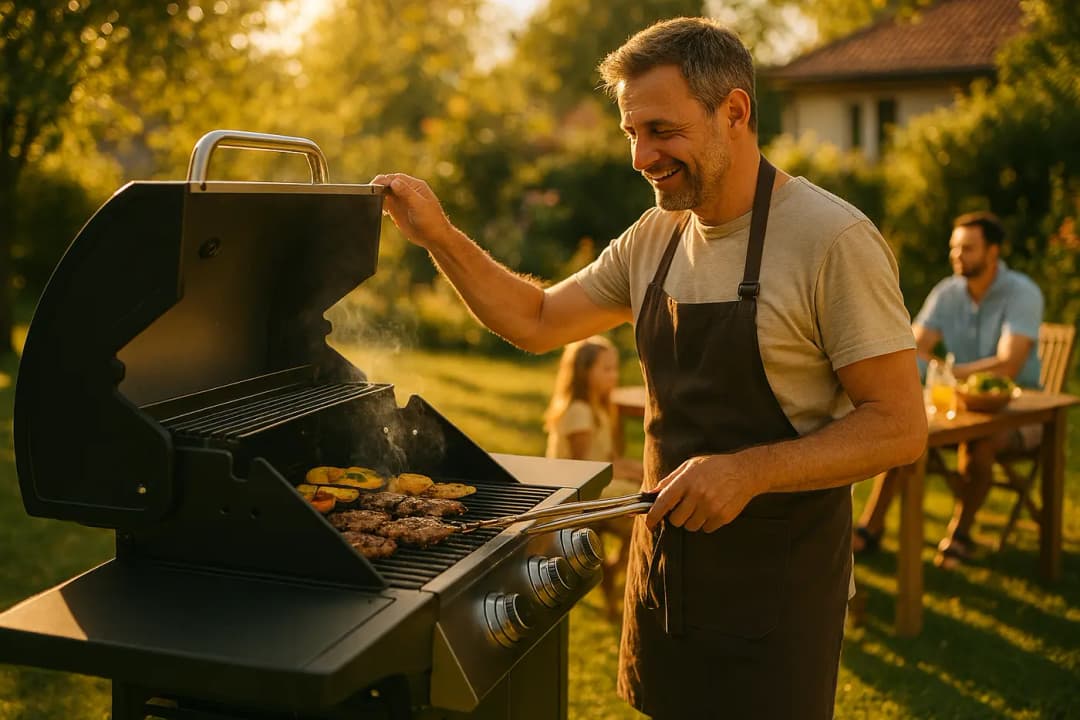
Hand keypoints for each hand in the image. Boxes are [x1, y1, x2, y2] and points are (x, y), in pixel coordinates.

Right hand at [370, 173, 453, 248]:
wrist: (434, 238)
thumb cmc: (432, 221)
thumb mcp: (419, 205)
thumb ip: (407, 193)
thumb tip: (394, 181)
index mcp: (415, 186)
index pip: (396, 178)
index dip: (384, 180)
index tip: (375, 185)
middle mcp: (407, 191)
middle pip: (389, 184)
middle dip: (379, 187)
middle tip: (370, 192)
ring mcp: (402, 201)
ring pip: (385, 193)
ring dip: (378, 195)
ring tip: (373, 201)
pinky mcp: (397, 211)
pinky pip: (385, 204)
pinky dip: (379, 205)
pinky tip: (380, 210)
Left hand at [644, 453, 763, 532]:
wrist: (744, 472)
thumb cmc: (714, 467)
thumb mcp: (690, 466)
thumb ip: (670, 481)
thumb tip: (652, 494)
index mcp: (686, 481)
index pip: (663, 503)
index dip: (653, 516)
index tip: (649, 524)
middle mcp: (697, 495)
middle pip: (676, 520)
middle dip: (676, 517)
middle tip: (684, 508)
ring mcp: (711, 507)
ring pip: (690, 526)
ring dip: (691, 520)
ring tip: (700, 506)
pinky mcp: (722, 517)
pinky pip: (706, 529)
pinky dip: (706, 523)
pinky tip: (712, 509)